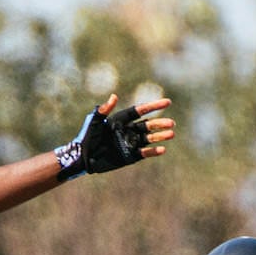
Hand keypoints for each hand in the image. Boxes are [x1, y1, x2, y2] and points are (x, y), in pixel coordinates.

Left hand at [56, 93, 174, 177]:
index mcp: (121, 120)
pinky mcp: (130, 156)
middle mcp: (128, 130)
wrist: (83, 157)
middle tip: (172, 123)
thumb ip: (104, 110)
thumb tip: (114, 96)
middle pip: (148, 125)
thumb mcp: (94, 122)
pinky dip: (153, 151)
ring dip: (160, 136)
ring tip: (171, 134)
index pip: (140, 111)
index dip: (154, 107)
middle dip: (160, 123)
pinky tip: (163, 149)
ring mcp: (130, 143)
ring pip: (149, 138)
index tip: (167, 103)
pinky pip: (144, 153)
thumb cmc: (87, 137)